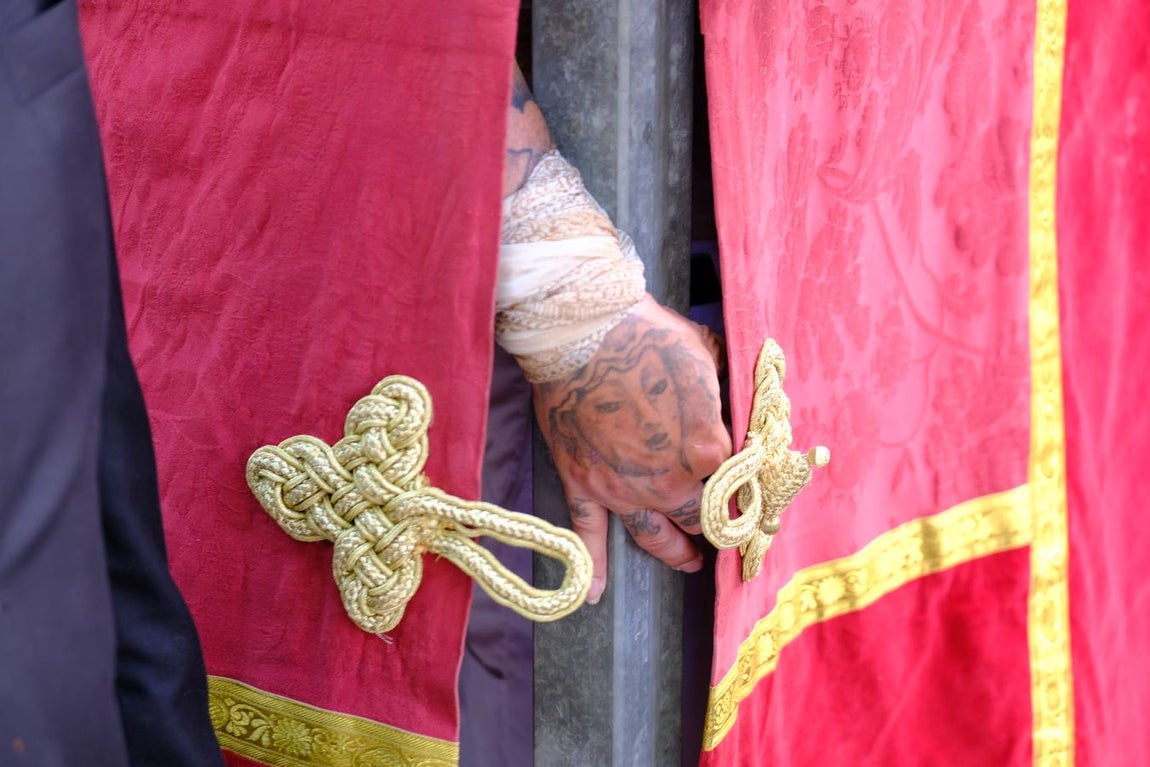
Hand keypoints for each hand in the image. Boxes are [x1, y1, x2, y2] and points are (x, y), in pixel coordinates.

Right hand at [533, 295, 731, 602]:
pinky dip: (593, 568)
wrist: (583, 332)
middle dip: (715, 524)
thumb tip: (742, 408)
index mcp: (709, 451)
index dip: (748, 490)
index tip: (754, 495)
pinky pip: (588, 534)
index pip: (740, 485)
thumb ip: (727, 395)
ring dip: (675, 553)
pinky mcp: (583, 484)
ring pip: (655, 535)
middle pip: (701, 517)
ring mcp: (623, 489)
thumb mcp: (709, 357)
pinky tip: (595, 595)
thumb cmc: (650, 337)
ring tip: (688, 561)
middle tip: (724, 528)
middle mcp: (669, 481)